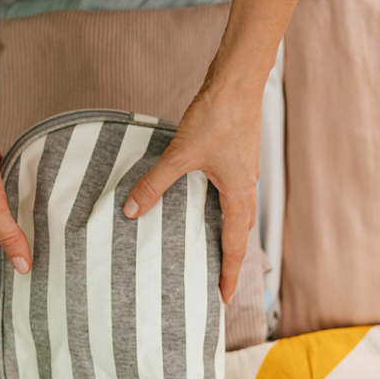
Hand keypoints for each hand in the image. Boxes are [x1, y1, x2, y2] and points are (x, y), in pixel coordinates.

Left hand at [123, 69, 261, 302]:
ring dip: (224, 231)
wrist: (238, 81)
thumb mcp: (181, 154)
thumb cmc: (218, 116)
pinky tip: (198, 202)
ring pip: (235, 211)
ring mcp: (243, 171)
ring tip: (206, 247)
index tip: (223, 297)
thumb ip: (155, 183)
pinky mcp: (235, 155)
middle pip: (239, 232)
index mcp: (240, 194)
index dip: (229, 273)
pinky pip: (229, 192)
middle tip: (215, 278)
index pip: (235, 245)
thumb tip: (132, 210)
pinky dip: (217, 206)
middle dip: (228, 257)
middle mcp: (247, 187)